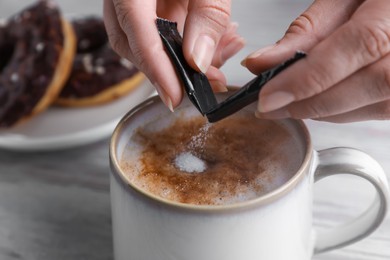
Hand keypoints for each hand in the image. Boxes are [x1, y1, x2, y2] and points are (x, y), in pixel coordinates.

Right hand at [103, 0, 244, 110]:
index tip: (174, 95)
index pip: (135, 29)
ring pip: (143, 41)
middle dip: (166, 71)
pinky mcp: (144, 2)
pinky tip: (210, 48)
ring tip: (214, 67)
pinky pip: (157, 30)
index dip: (154, 67)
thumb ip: (207, 13)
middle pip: (131, 42)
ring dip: (178, 61)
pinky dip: (183, 45)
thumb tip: (198, 60)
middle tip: (200, 85)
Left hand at [243, 0, 389, 122]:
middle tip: (271, 106)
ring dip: (326, 110)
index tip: (269, 96)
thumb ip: (307, 31)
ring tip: (290, 104)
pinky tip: (319, 102)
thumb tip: (263, 63)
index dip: (311, 76)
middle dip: (312, 102)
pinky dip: (343, 111)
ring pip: (378, 105)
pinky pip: (381, 109)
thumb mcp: (342, 0)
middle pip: (373, 82)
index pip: (360, 44)